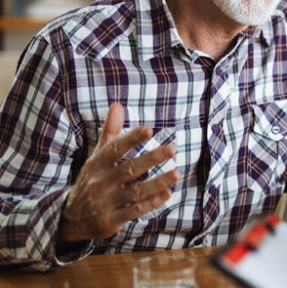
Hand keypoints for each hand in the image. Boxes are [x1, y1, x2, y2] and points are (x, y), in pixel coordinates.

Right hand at [58, 103, 179, 244]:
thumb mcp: (97, 157)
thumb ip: (110, 132)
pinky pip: (134, 211)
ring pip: (134, 192)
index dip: (131, 139)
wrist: (71, 218)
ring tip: (176, 173)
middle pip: (128, 169)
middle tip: (172, 149)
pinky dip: (151, 203)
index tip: (149, 129)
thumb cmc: (93, 179)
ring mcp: (105, 203)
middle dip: (151, 159)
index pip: (114, 149)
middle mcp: (100, 182)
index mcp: (96, 164)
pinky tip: (167, 194)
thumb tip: (118, 105)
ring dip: (156, 183)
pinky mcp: (111, 220)